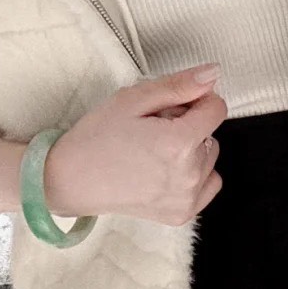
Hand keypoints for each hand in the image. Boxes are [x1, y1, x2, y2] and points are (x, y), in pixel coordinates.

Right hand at [43, 64, 227, 225]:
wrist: (70, 180)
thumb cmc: (96, 137)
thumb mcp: (132, 99)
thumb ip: (178, 86)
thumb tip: (212, 74)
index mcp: (178, 143)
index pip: (216, 108)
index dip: (196, 99)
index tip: (171, 105)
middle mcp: (187, 174)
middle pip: (211, 134)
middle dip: (189, 125)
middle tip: (152, 130)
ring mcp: (186, 198)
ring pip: (210, 158)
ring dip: (192, 150)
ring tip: (154, 151)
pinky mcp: (181, 214)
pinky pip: (208, 185)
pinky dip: (194, 175)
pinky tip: (165, 170)